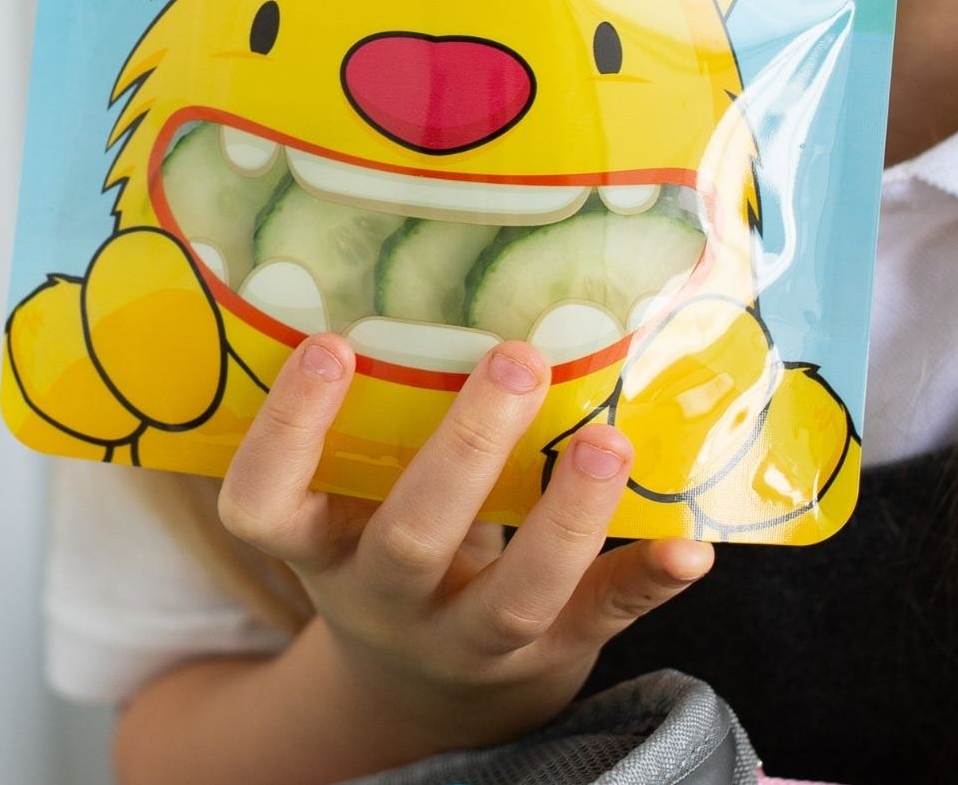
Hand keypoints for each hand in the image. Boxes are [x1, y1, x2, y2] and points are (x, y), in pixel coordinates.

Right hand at [216, 333, 714, 754]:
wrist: (426, 696)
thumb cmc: (394, 547)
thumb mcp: (357, 502)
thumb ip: (383, 416)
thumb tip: (441, 261)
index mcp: (326, 548)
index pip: (266, 506)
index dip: (288, 433)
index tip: (329, 343)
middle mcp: (388, 601)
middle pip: (411, 541)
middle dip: (463, 452)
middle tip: (515, 358)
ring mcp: (471, 639)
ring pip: (514, 594)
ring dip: (565, 515)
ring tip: (608, 442)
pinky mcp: (552, 653)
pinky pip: (602, 619)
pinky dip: (647, 577)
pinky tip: (690, 543)